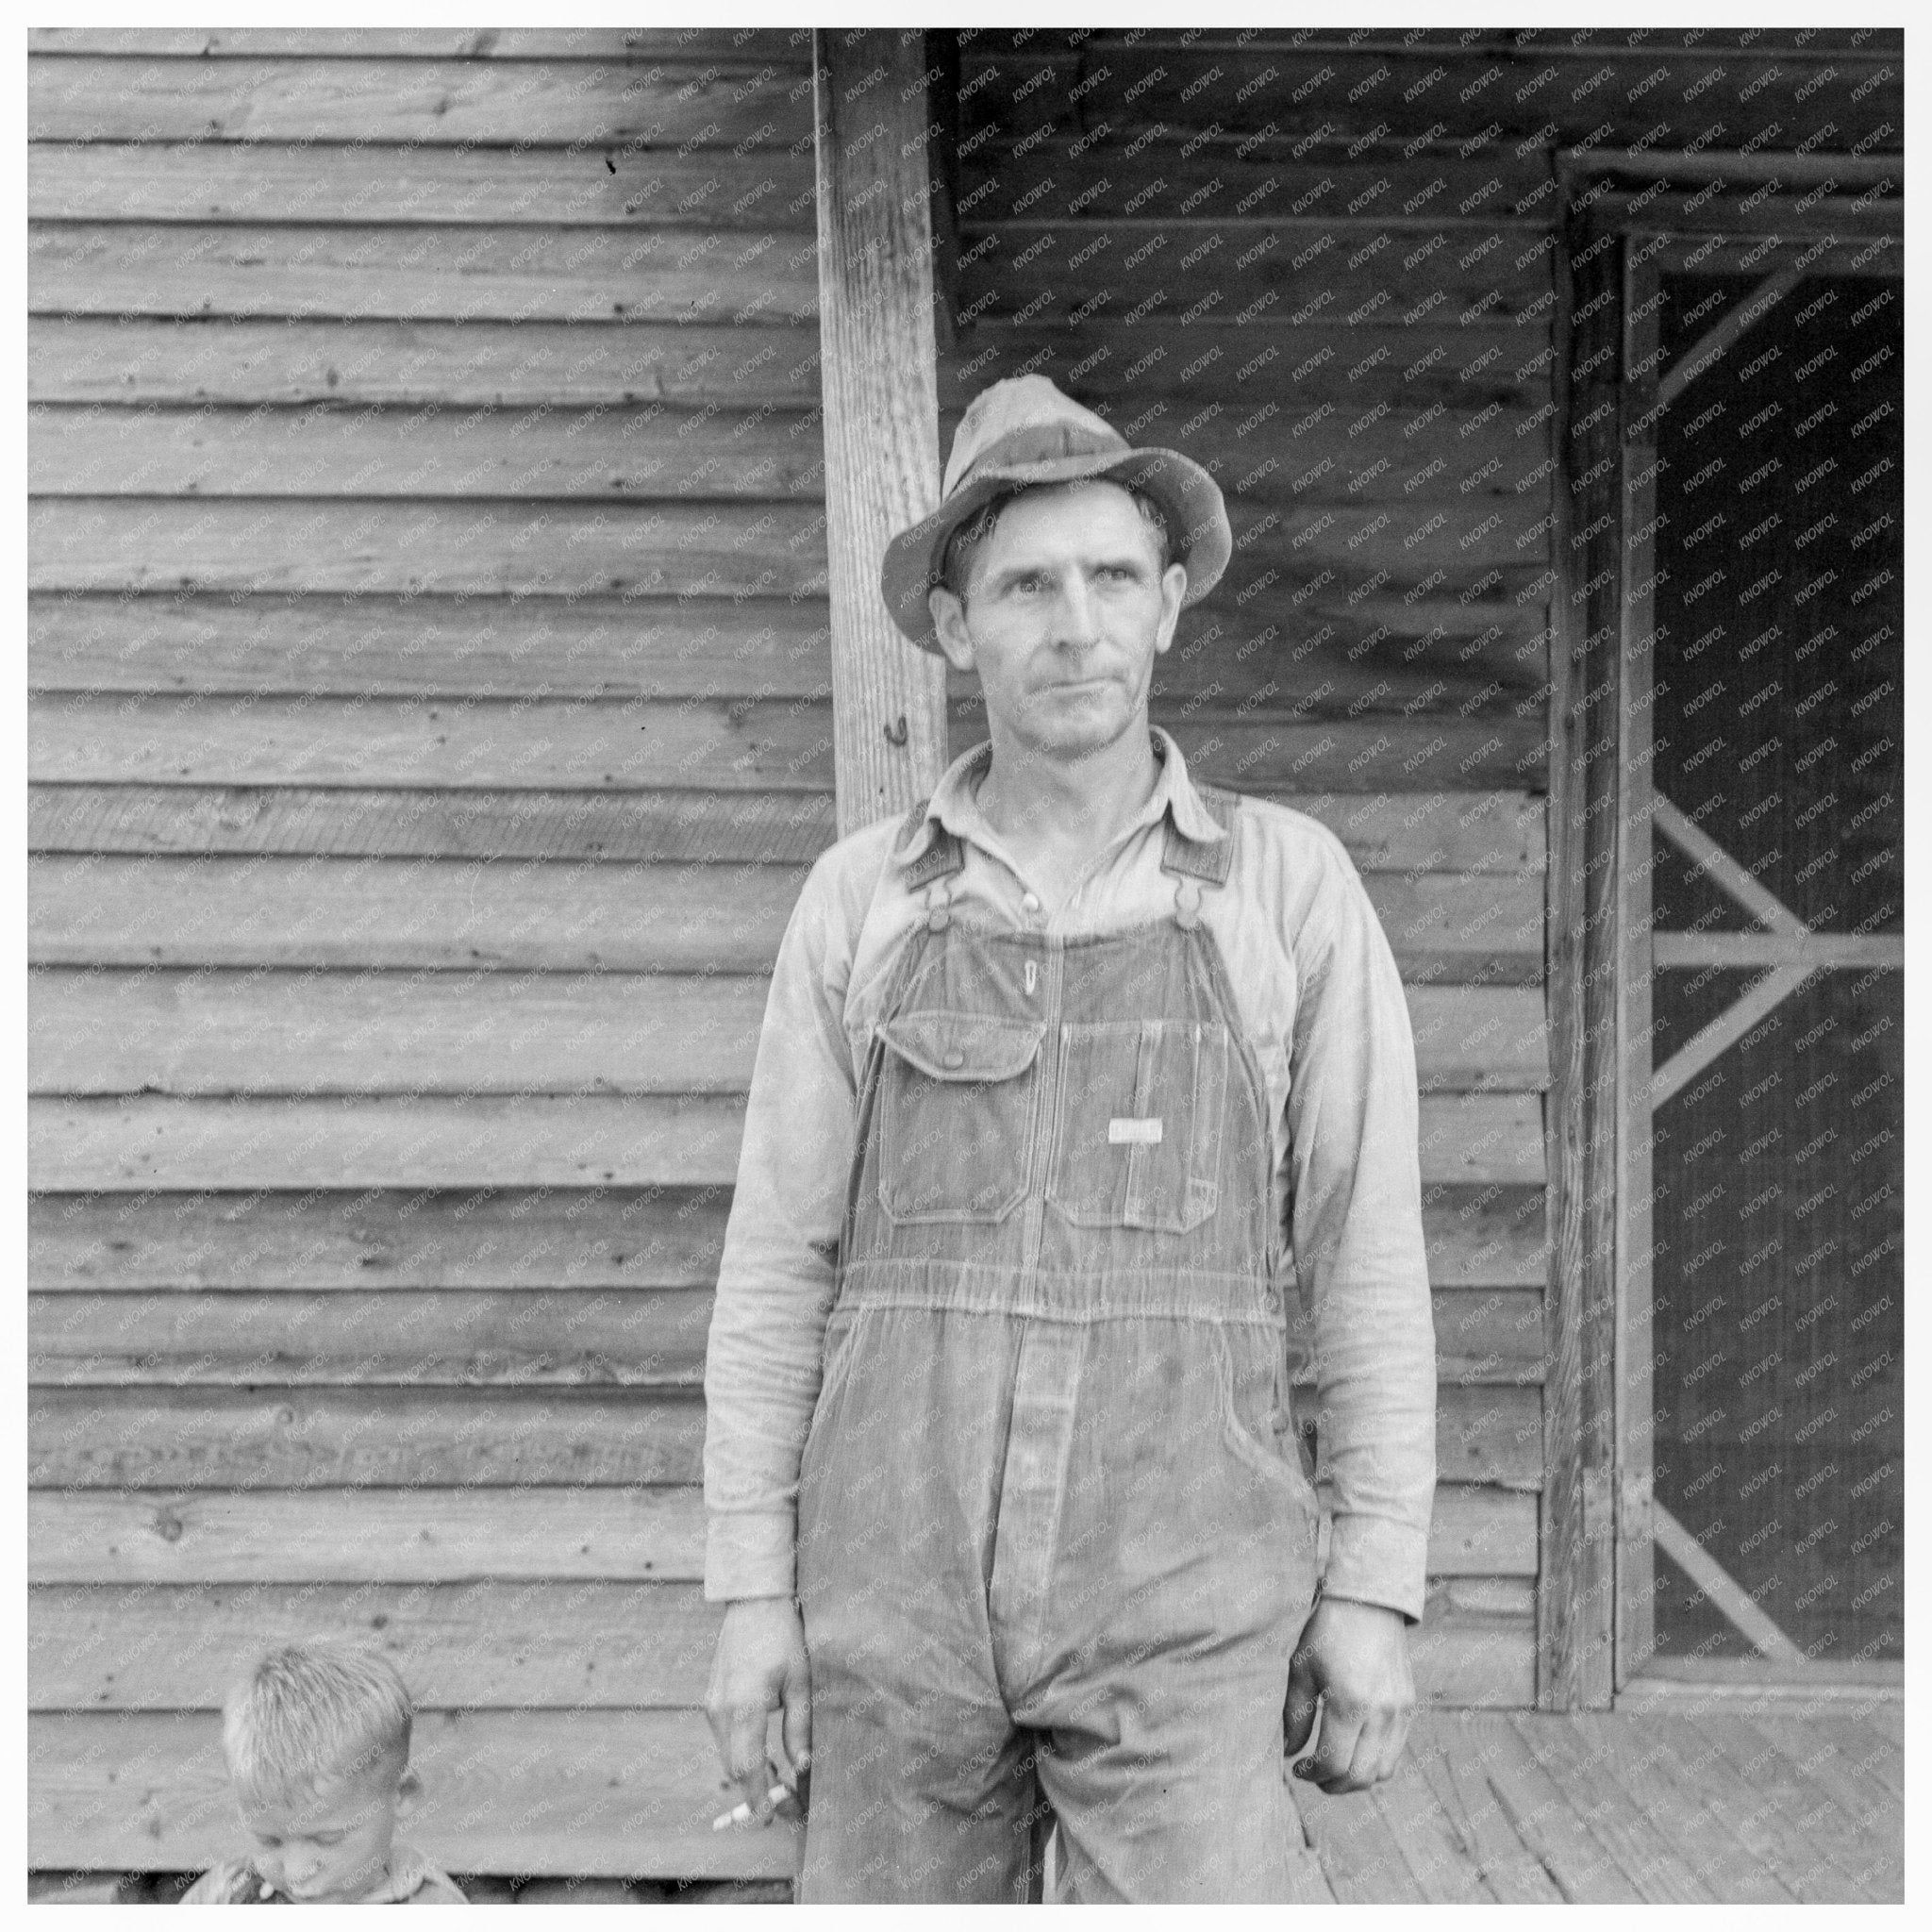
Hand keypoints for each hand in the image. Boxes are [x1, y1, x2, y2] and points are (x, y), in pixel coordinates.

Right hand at [704, 1597, 811, 1824]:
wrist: (753, 1604)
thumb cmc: (783, 1640)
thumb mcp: (801, 1683)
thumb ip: (799, 1729)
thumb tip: (801, 1768)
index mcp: (746, 1707)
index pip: (748, 1767)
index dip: (758, 1797)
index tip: (770, 1818)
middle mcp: (722, 1710)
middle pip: (734, 1767)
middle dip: (755, 1788)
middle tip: (782, 1799)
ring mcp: (712, 1705)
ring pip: (726, 1754)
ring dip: (747, 1770)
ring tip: (775, 1773)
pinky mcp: (710, 1700)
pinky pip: (722, 1737)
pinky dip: (738, 1750)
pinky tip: (760, 1747)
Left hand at [1281, 1594, 1414, 1794]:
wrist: (1367, 1601)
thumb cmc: (1326, 1632)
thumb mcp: (1301, 1669)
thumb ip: (1295, 1716)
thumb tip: (1290, 1753)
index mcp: (1350, 1704)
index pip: (1334, 1765)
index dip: (1313, 1774)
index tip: (1298, 1767)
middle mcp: (1380, 1713)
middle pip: (1361, 1777)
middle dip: (1334, 1785)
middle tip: (1315, 1775)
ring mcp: (1399, 1712)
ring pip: (1383, 1771)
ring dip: (1357, 1778)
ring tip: (1334, 1767)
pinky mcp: (1408, 1706)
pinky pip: (1395, 1751)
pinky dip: (1376, 1761)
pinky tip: (1355, 1748)